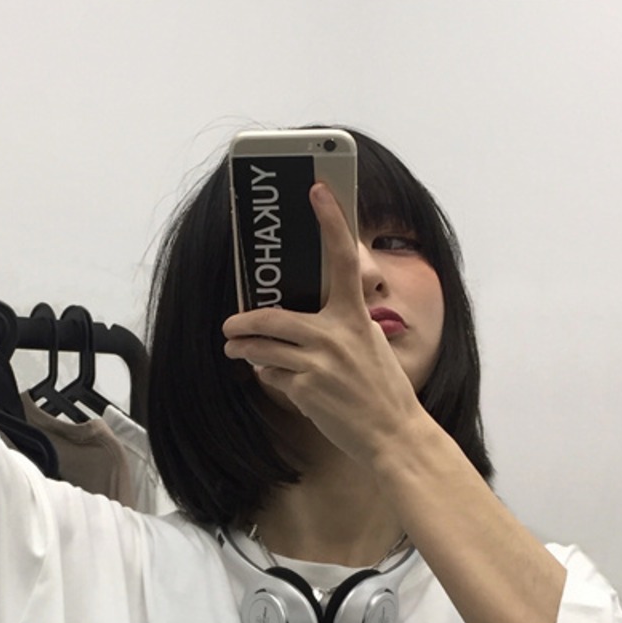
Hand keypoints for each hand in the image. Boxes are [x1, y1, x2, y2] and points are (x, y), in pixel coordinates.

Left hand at [222, 181, 426, 465]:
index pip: (344, 258)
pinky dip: (269, 376)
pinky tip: (271, 378)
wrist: (392, 433)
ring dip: (243, 348)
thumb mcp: (370, 346)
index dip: (331, 220)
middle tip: (229, 325)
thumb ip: (343, 327)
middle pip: (273, 317)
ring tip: (234, 349)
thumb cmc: (382, 391)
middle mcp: (335, 334)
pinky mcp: (305, 389)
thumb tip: (311, 323)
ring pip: (263, 348)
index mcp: (355, 316)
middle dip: (244, 322)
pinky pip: (273, 376)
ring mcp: (318, 362)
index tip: (316, 190)